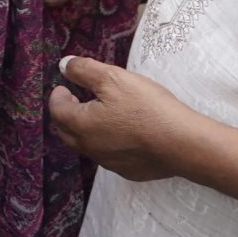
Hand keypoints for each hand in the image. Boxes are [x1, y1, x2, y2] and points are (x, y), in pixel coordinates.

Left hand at [46, 54, 197, 180]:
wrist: (181, 143)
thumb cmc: (145, 107)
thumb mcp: (114, 78)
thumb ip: (85, 70)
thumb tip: (64, 65)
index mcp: (81, 125)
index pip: (57, 111)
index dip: (58, 96)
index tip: (64, 86)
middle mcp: (90, 148)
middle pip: (66, 132)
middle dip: (66, 114)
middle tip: (75, 100)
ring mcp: (108, 162)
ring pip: (87, 146)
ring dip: (85, 130)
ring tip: (98, 114)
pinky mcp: (127, 171)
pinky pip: (108, 156)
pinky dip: (106, 143)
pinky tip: (122, 134)